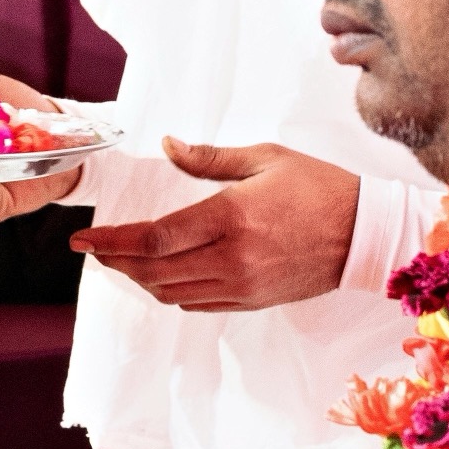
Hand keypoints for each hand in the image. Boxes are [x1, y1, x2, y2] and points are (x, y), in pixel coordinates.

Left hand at [71, 139, 358, 309]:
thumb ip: (210, 158)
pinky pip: (196, 304)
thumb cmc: (319, 188)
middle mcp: (231, 258)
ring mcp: (241, 285)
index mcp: (230, 217)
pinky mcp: (252, 300)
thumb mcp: (265, 158)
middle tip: (94, 248)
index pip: (154, 238)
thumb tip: (167, 144)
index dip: (111, 242)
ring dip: (139, 278)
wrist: (366, 234)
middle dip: (115, 261)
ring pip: (170, 292)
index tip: (82, 239)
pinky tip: (161, 276)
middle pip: (152, 271)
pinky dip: (169, 292)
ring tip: (121, 260)